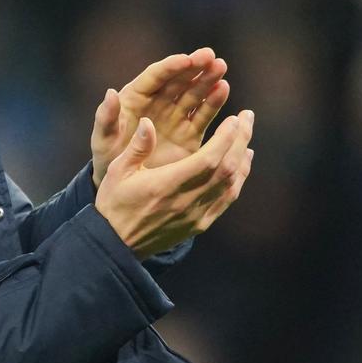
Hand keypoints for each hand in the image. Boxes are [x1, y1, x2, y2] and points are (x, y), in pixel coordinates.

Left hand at [90, 48, 230, 186]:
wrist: (123, 182)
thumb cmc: (108, 155)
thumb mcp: (103, 138)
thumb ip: (107, 117)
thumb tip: (110, 93)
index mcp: (136, 97)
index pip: (155, 76)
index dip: (170, 67)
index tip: (186, 59)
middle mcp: (158, 102)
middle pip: (178, 80)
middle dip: (194, 67)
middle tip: (211, 56)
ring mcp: (175, 116)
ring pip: (194, 94)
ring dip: (207, 80)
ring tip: (221, 68)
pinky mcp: (190, 133)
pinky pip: (203, 115)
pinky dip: (213, 102)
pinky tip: (222, 89)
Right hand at [95, 110, 254, 259]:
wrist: (117, 244)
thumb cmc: (114, 203)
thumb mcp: (116, 171)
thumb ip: (137, 147)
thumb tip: (148, 122)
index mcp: (167, 184)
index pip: (208, 159)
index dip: (225, 138)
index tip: (235, 119)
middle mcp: (187, 200)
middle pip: (226, 168)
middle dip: (240, 141)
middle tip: (247, 117)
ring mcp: (197, 214)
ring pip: (230, 184)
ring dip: (242, 158)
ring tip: (245, 137)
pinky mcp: (200, 224)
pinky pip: (226, 200)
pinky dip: (238, 180)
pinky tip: (241, 165)